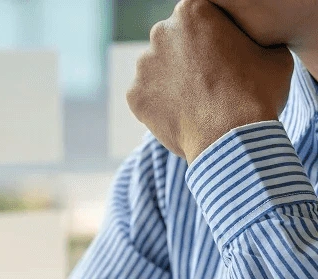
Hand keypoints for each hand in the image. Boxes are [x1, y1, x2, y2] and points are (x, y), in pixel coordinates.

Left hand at [127, 0, 293, 161]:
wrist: (231, 137)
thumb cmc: (256, 91)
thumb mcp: (272, 52)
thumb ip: (252, 39)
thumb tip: (249, 45)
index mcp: (193, 11)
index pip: (199, 18)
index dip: (213, 37)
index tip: (222, 53)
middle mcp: (161, 32)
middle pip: (174, 41)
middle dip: (188, 55)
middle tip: (209, 78)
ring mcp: (143, 66)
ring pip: (158, 69)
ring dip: (172, 79)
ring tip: (197, 99)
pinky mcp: (134, 95)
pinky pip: (147, 96)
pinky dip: (161, 104)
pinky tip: (182, 113)